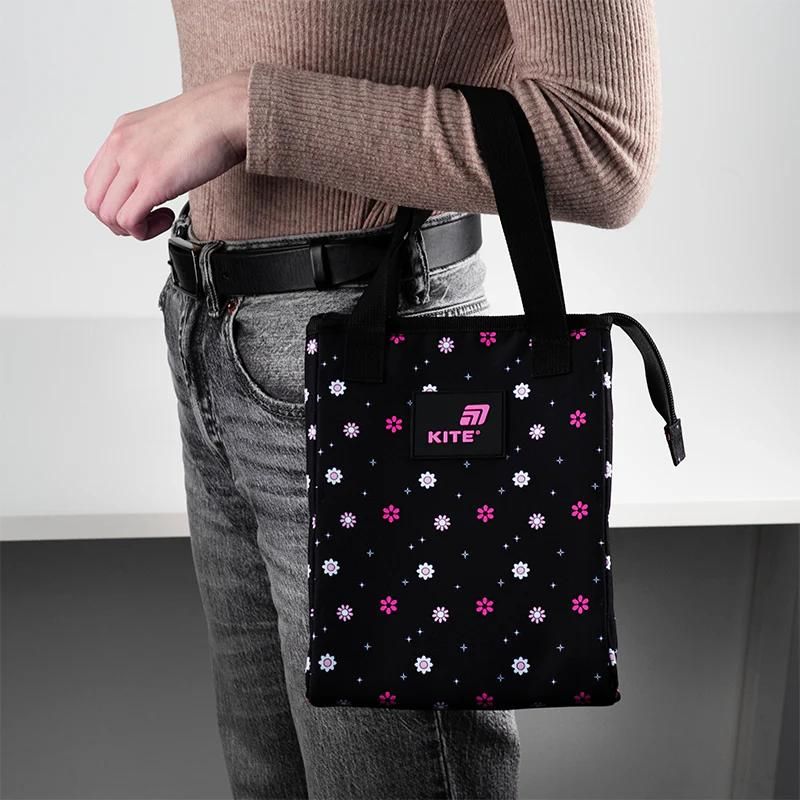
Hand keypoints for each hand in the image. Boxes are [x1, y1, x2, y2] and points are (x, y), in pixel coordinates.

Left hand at [83, 68, 249, 239]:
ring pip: (108, 214)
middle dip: (118, 222)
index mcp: (121, 134)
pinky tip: (167, 217)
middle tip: (144, 222)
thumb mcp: (164, 130)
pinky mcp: (154, 181)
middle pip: (95, 201)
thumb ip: (150, 151)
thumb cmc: (209, 119)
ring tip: (159, 219)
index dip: (113, 202)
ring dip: (132, 228)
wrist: (226, 112)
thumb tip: (154, 175)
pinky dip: (144, 230)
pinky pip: (129, 220)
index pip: (94, 180)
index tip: (138, 205)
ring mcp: (134, 163)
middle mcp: (121, 146)